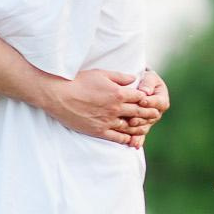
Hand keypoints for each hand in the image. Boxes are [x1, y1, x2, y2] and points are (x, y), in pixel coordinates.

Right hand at [49, 69, 163, 146]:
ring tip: (145, 127)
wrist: (59, 95)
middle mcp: (116, 109)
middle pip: (138, 113)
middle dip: (148, 113)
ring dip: (139, 127)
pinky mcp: (99, 131)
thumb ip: (120, 77)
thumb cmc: (78, 81)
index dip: (146, 99)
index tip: (150, 100)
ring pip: (130, 127)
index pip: (140, 98)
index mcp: (118, 93)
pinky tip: (130, 139)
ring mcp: (108, 121)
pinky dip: (126, 139)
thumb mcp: (101, 73)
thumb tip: (134, 79)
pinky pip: (117, 138)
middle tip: (155, 115)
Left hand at [127, 69, 169, 148]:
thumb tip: (145, 92)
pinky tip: (132, 144)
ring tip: (129, 127)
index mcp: (162, 100)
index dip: (151, 102)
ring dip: (137, 128)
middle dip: (142, 118)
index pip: (159, 102)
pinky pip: (140, 135)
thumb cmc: (145, 80)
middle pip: (151, 117)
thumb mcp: (149, 78)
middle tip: (132, 118)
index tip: (142, 100)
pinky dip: (137, 140)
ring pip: (145, 127)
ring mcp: (150, 122)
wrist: (140, 87)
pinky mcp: (142, 127)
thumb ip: (148, 83)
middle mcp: (157, 113)